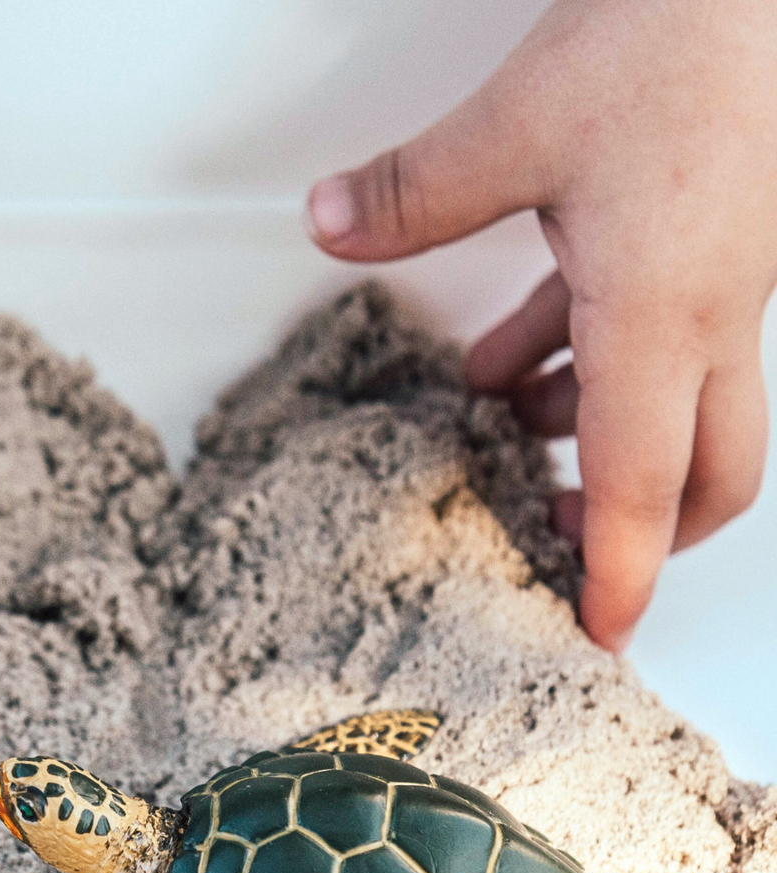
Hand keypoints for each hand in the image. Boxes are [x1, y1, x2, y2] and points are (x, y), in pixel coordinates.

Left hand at [305, 0, 776, 650]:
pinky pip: (650, 337)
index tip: (600, 636)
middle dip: (639, 531)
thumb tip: (329, 221)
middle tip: (563, 551)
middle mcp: (708, 318)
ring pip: (676, 408)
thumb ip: (412, 193)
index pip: (640, 485)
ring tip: (506, 434)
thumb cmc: (681, 34)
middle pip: (703, 473)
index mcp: (663, 317)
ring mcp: (720, 284)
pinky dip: (584, 361)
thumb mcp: (519, 124)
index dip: (620, 574)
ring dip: (591, 437)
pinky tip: (516, 350)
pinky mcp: (710, 244)